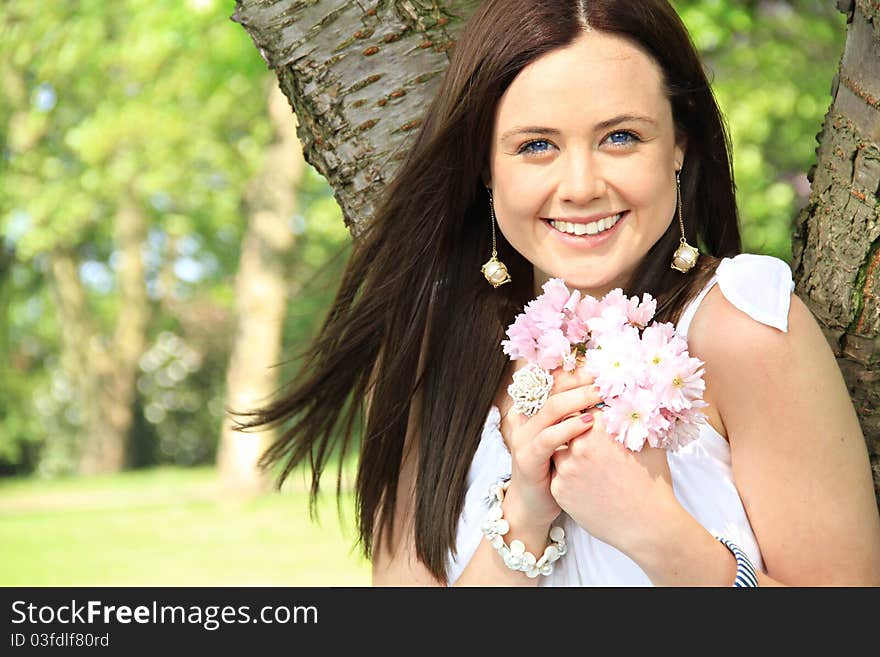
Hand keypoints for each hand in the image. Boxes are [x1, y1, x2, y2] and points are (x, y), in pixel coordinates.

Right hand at [501, 363, 603, 529]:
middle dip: (580, 377)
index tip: (604, 363)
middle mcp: (524, 416)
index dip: (577, 368)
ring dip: (579, 398)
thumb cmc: (559, 469)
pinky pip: (548, 437)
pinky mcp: (527, 457)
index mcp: (533, 407)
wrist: (535, 505)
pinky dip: (570, 428)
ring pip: (550, 408)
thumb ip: (582, 413)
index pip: (555, 378)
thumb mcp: (569, 437)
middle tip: (606, 372)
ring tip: (603, 392)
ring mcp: (523, 436)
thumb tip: (614, 392)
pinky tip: (591, 423)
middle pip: (552, 386)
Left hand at [549, 410, 679, 554]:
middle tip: (587, 435)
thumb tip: (631, 401)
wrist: (647, 526)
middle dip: (575, 426)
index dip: (590, 407)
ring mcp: (565, 469)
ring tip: (586, 459)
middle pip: (566, 424)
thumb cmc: (652, 484)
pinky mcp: (558, 489)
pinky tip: (584, 478)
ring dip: (567, 448)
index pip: (584, 405)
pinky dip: (566, 471)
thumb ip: (633, 419)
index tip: (595, 412)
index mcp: (599, 430)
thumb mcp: (649, 443)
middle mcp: (578, 446)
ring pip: (558, 447)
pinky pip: (556, 471)